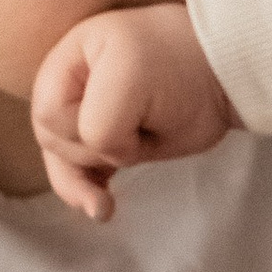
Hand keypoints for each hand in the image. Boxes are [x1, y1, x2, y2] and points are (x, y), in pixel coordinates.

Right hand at [30, 0, 238, 218]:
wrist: (220, 76)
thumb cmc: (176, 65)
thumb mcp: (130, 76)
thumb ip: (100, 124)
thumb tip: (105, 160)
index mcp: (66, 62)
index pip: (50, 114)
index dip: (83, 125)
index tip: (129, 110)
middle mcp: (69, 90)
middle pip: (52, 140)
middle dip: (91, 149)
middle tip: (137, 131)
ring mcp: (86, 119)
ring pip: (63, 163)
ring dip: (87, 180)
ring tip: (112, 192)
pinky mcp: (106, 145)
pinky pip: (78, 178)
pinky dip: (88, 195)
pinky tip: (104, 209)